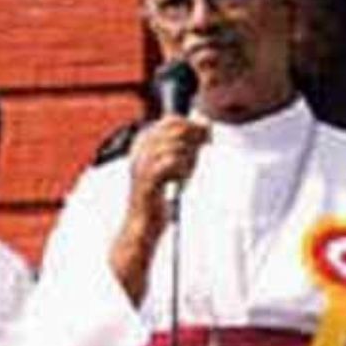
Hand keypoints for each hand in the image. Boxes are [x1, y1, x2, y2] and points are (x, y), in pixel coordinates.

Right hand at [111, 117, 210, 301]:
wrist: (142, 226)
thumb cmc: (159, 195)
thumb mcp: (174, 164)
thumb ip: (185, 144)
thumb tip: (206, 126)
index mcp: (142, 144)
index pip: (170, 120)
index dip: (192, 126)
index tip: (204, 138)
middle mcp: (139, 151)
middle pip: (174, 130)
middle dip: (193, 142)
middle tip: (198, 158)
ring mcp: (141, 165)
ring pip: (176, 146)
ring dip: (188, 160)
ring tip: (185, 175)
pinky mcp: (147, 181)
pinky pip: (171, 163)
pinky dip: (182, 171)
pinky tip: (180, 182)